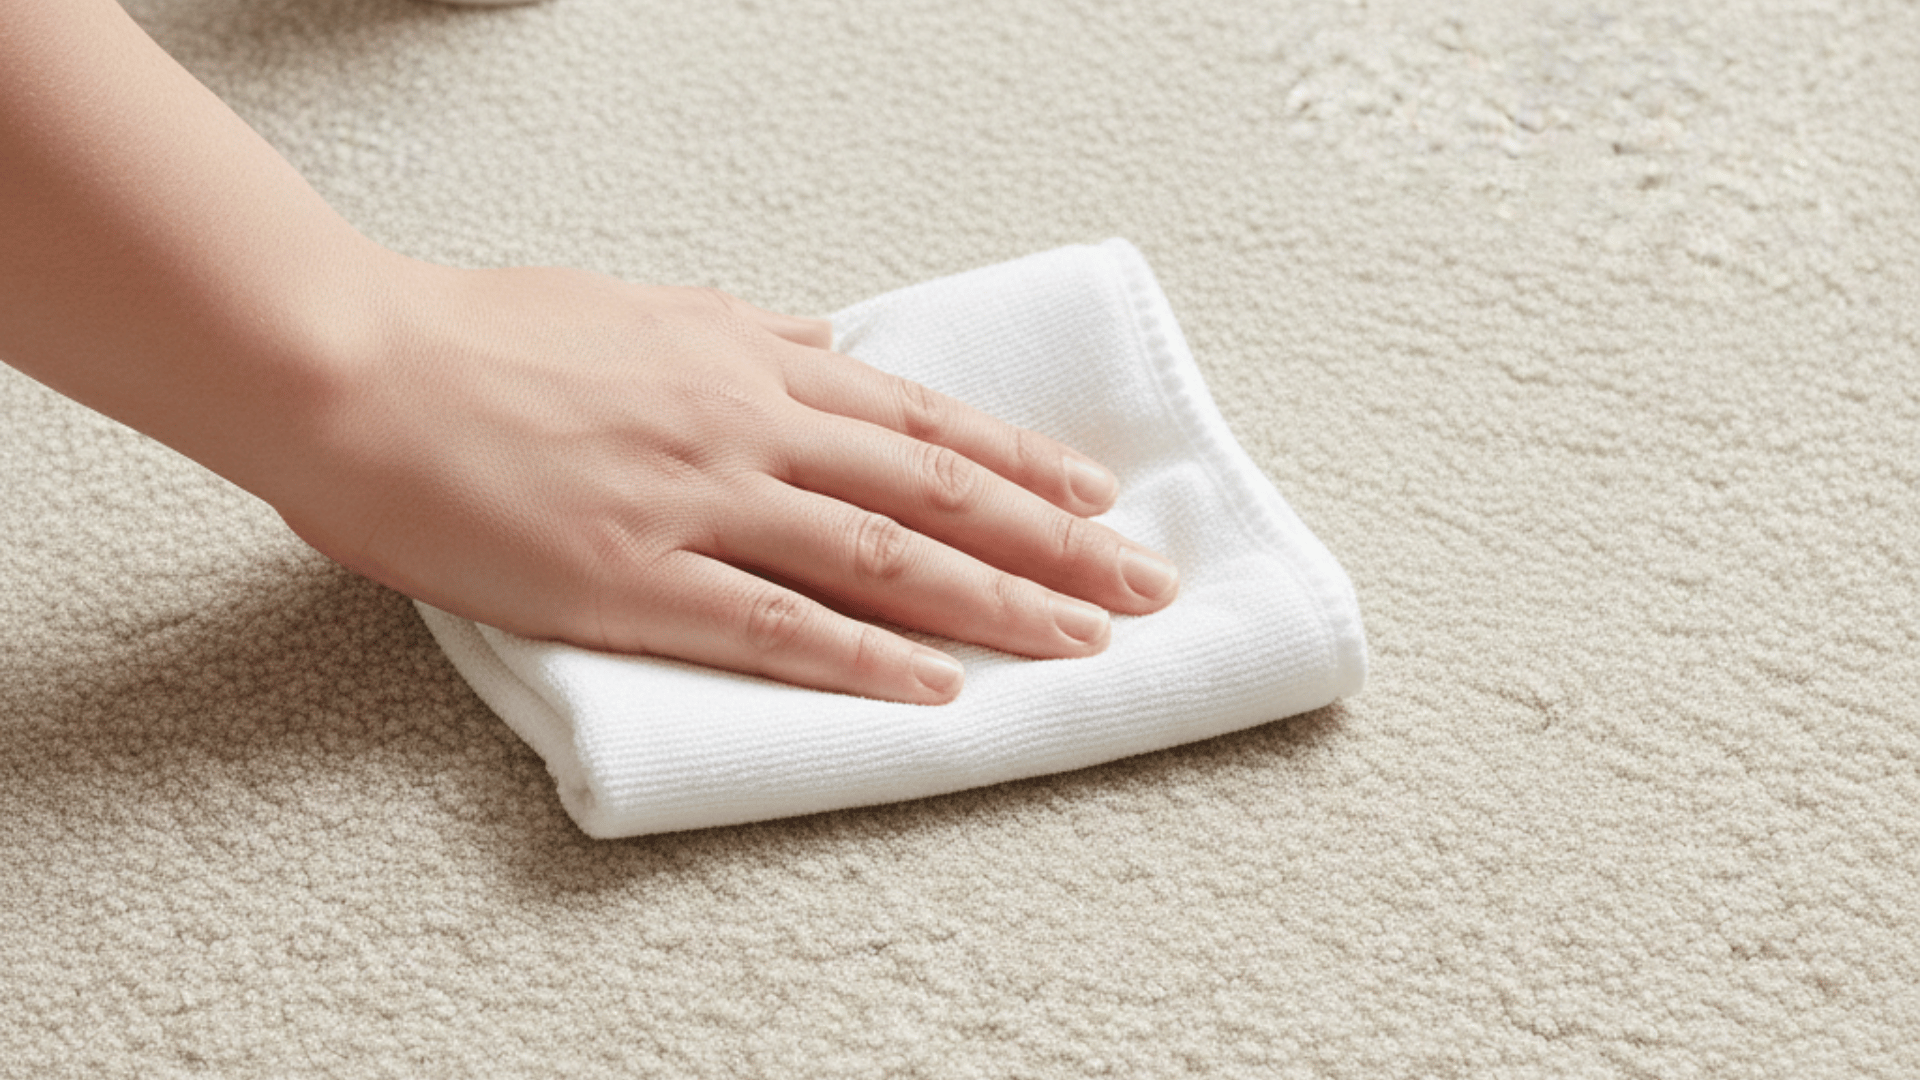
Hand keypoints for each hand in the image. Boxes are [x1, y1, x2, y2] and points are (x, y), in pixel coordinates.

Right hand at [275, 260, 1179, 703]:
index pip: (919, 414)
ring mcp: (698, 501)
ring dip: (996, 603)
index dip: (1020, 461)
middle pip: (935, 486)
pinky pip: (777, 628)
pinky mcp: (635, 578)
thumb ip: (736, 330)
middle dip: (1053, 542)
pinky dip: (868, 663)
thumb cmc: (480, 335)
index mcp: (744, 356)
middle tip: (1140, 583)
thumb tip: (813, 335)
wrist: (353, 363)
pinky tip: (936, 690)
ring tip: (1080, 642)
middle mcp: (745, 422)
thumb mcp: (635, 307)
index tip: (1093, 498)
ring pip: (884, 556)